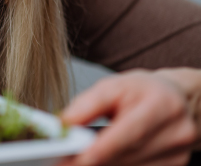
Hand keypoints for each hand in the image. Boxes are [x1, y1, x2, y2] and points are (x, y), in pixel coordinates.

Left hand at [59, 69, 198, 165]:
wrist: (175, 98)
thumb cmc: (141, 90)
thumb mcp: (112, 85)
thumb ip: (87, 105)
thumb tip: (64, 125)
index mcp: (162, 105)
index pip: (129, 133)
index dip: (100, 150)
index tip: (73, 159)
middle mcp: (176, 132)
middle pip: (128, 154)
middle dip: (93, 159)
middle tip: (65, 161)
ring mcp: (178, 153)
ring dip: (103, 164)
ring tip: (80, 158)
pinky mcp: (176, 165)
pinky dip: (116, 165)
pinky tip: (102, 159)